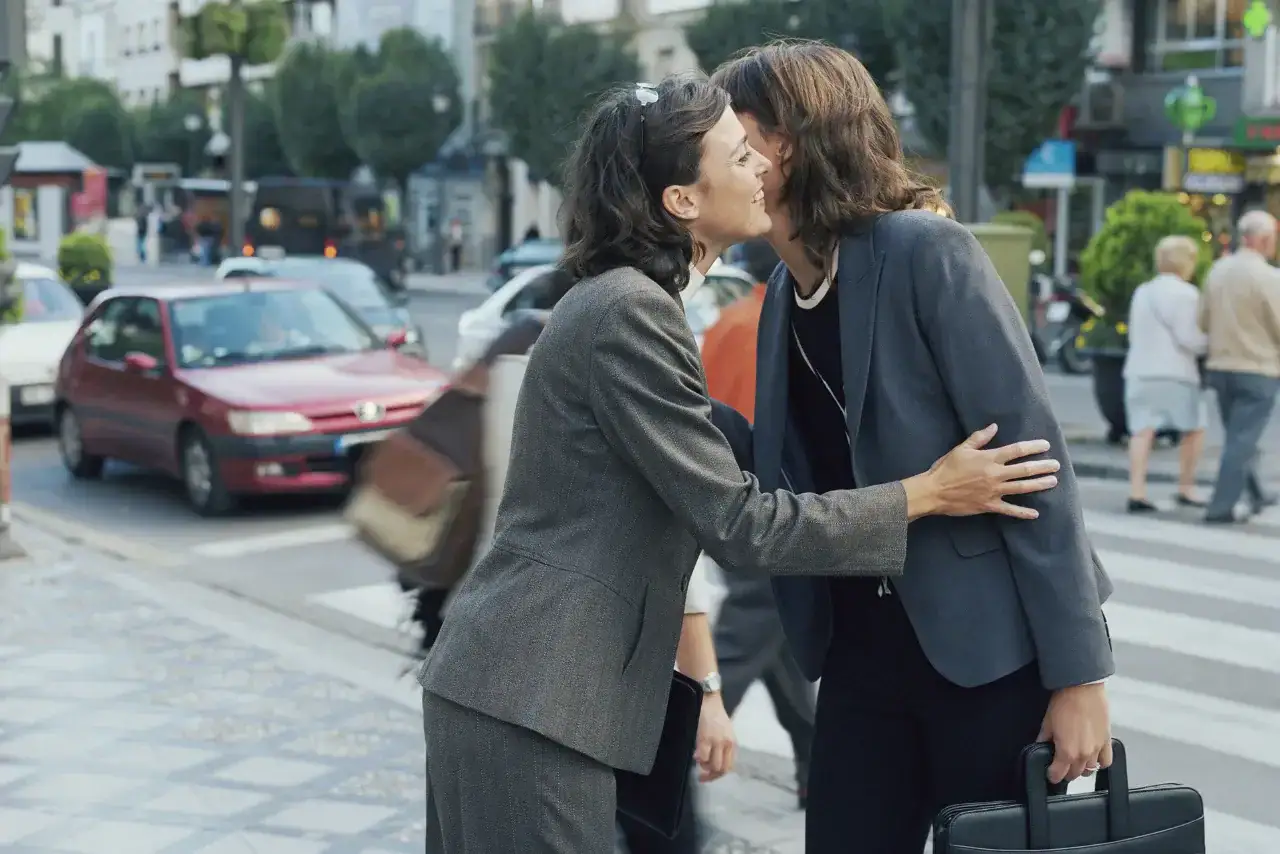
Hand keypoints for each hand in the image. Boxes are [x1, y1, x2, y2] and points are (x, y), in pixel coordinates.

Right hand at [694, 694, 735, 782]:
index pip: (729, 767)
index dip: (718, 775)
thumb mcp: (724, 732)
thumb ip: (721, 746)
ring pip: (713, 766)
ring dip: (704, 767)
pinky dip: (698, 759)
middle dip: (711, 776)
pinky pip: (702, 757)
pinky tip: (694, 754)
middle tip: (701, 777)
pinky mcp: (705, 738)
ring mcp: (717, 742)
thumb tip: (711, 762)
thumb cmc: (714, 714)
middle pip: (722, 770)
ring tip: (698, 760)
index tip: (709, 776)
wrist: (708, 699)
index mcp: (733, 743)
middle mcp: (727, 744)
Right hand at [912, 424, 1059, 519]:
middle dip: (1042, 466)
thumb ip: (979, 438)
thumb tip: (994, 427)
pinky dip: (1022, 512)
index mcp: (989, 458)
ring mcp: (994, 491)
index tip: (1045, 445)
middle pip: (1024, 469)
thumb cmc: (945, 469)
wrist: (933, 492)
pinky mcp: (989, 505)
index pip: (1016, 450)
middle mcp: (995, 474)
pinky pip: (1009, 510)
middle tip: (1056, 465)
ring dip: (1039, 485)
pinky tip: (1035, 514)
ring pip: (1022, 487)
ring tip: (1053, 482)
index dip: (1032, 447)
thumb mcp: (960, 449)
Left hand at [1038, 682, 1112, 784]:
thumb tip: (1040, 745)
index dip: (1052, 775)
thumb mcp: (1047, 722)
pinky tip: (1093, 757)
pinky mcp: (1107, 741)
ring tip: (1075, 760)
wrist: (1082, 688)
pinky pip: (1106, 761)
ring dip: (1082, 768)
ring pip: (1090, 770)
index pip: (1058, 774)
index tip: (1050, 773)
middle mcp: (1083, 754)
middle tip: (1061, 766)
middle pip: (1075, 774)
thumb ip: (1044, 738)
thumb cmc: (1065, 702)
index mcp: (1066, 752)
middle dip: (1066, 772)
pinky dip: (1100, 762)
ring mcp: (1097, 749)